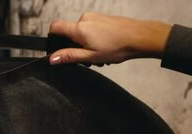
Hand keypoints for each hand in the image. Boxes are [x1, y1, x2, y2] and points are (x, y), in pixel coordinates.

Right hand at [48, 12, 171, 64]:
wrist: (139, 37)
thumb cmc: (118, 46)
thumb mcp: (90, 57)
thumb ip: (69, 56)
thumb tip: (52, 59)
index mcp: (79, 28)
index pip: (55, 27)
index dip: (53, 39)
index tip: (58, 49)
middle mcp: (85, 19)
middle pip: (70, 33)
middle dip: (76, 47)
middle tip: (89, 59)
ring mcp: (94, 17)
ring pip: (82, 33)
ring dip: (87, 46)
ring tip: (101, 54)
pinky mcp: (102, 18)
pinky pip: (92, 29)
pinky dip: (95, 40)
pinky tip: (106, 47)